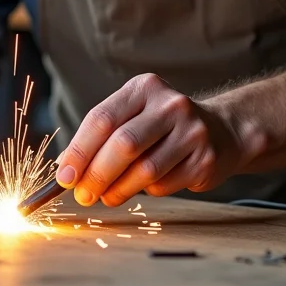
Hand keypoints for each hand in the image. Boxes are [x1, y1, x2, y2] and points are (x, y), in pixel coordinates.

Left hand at [55, 74, 248, 206]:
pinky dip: (146, 192)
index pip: (102, 118)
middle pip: (123, 144)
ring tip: (106, 197)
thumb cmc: (162, 127)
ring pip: (144, 170)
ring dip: (118, 190)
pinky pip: (164, 184)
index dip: (79, 150)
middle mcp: (170, 105)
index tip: (64, 177)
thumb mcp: (133, 116)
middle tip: (82, 195)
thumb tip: (65, 171)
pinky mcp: (205, 159)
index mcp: (144, 88)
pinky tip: (143, 187)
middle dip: (96, 174)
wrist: (222, 131)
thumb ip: (100, 138)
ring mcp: (192, 131)